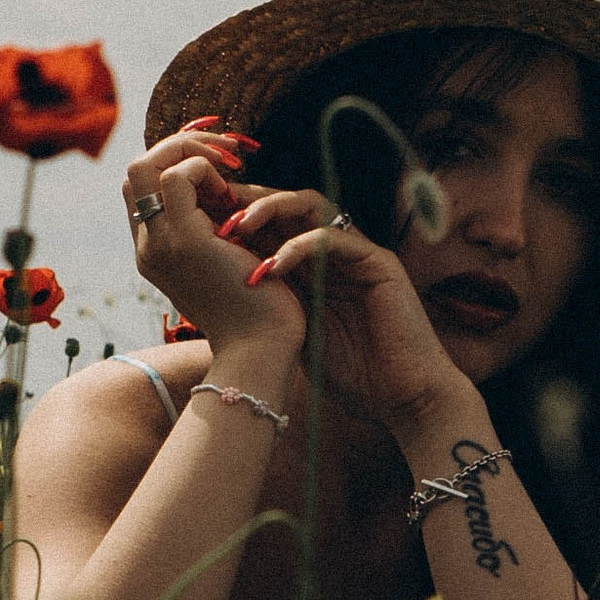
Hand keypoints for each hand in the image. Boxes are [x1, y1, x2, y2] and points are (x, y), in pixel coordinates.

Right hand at [120, 127, 303, 365]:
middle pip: (136, 170)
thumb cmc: (256, 309)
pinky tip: (232, 192)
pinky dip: (205, 169)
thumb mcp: (230, 258)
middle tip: (227, 154)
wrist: (261, 348)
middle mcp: (147, 247)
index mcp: (155, 252)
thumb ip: (216, 228)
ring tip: (230, 169)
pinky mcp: (183, 242)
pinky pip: (177, 177)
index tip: (221, 164)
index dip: (176, 161)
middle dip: (180, 146)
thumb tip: (226, 192)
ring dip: (191, 151)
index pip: (145, 188)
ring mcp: (158, 244)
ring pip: (145, 166)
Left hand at [223, 183, 470, 436]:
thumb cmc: (352, 374)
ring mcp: (359, 253)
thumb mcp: (295, 333)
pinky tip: (271, 267)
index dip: (235, 216)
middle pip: (287, 204)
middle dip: (247, 201)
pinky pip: (335, 239)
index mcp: (313, 265)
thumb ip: (270, 304)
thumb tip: (217, 291)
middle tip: (210, 207)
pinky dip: (300, 247)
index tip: (197, 220)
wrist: (403, 399)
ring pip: (312, 206)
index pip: (272, 223)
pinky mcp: (380, 264)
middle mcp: (335, 250)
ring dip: (270, 210)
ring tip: (236, 226)